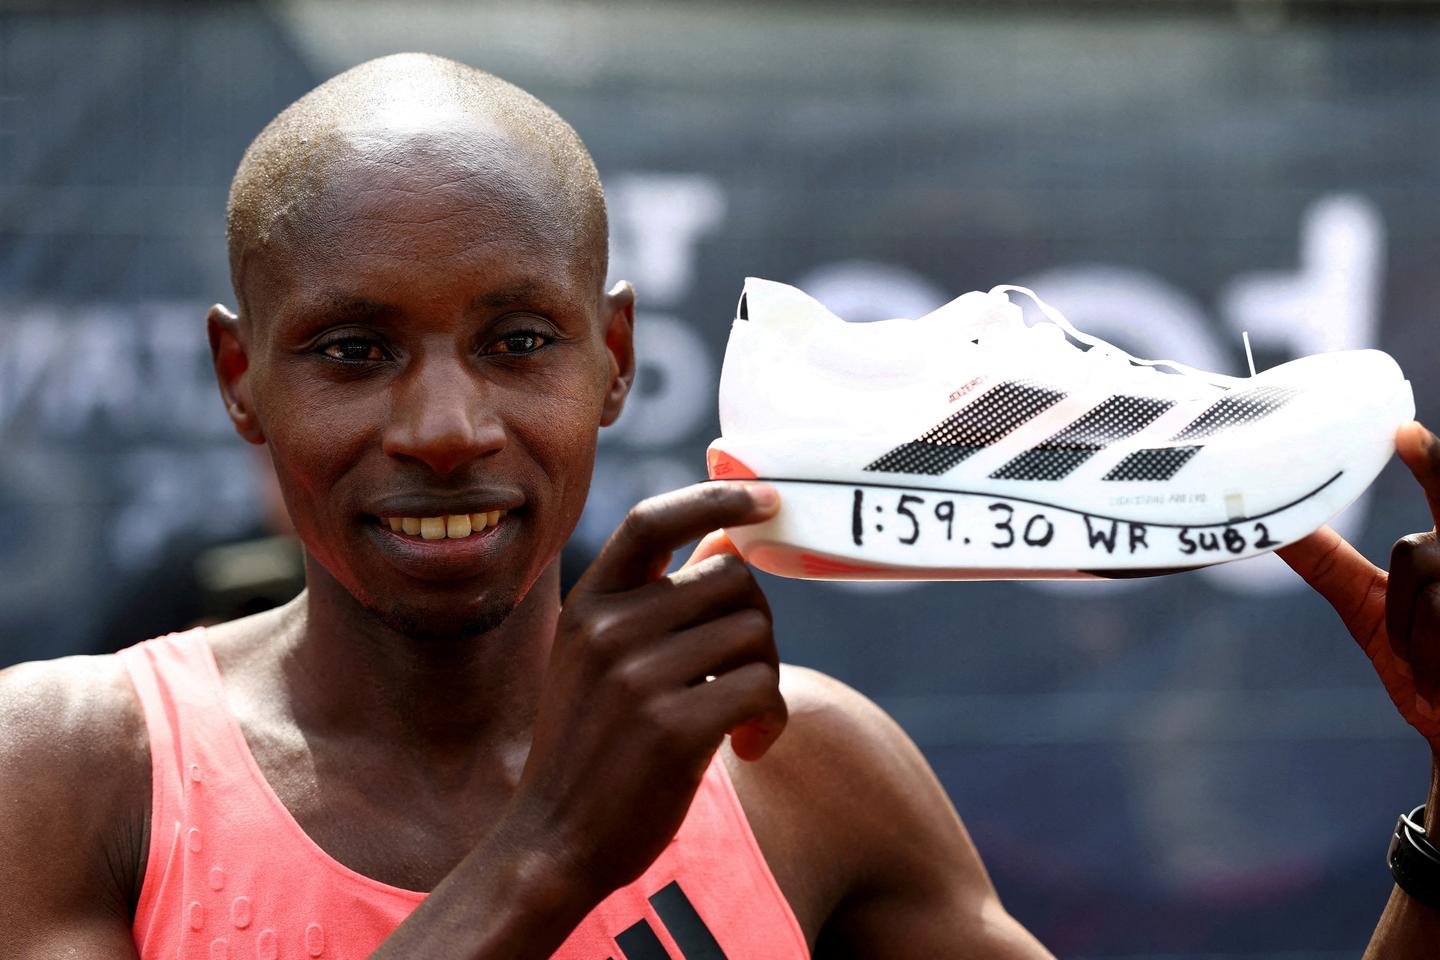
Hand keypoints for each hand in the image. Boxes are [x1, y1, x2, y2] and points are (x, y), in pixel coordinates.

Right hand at [503, 482, 785, 901]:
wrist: (553, 840)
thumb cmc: (592, 746)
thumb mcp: (602, 659)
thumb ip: (659, 601)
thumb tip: (732, 539)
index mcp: (589, 602)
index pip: (654, 520)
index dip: (715, 497)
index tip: (766, 496)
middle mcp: (609, 628)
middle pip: (732, 579)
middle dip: (757, 623)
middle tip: (746, 674)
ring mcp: (638, 677)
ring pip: (754, 632)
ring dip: (767, 676)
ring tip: (744, 718)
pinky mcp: (674, 728)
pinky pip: (761, 687)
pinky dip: (771, 718)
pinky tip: (748, 745)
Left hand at [1279, 421, 1439, 750]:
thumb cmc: (1424, 667)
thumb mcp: (1369, 609)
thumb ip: (1330, 563)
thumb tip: (1278, 525)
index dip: (1430, 461)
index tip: (1400, 430)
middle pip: (1416, 545)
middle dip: (1418, 531)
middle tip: (1407, 447)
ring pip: (1426, 580)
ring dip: (1410, 632)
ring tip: (1431, 662)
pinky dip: (1428, 657)